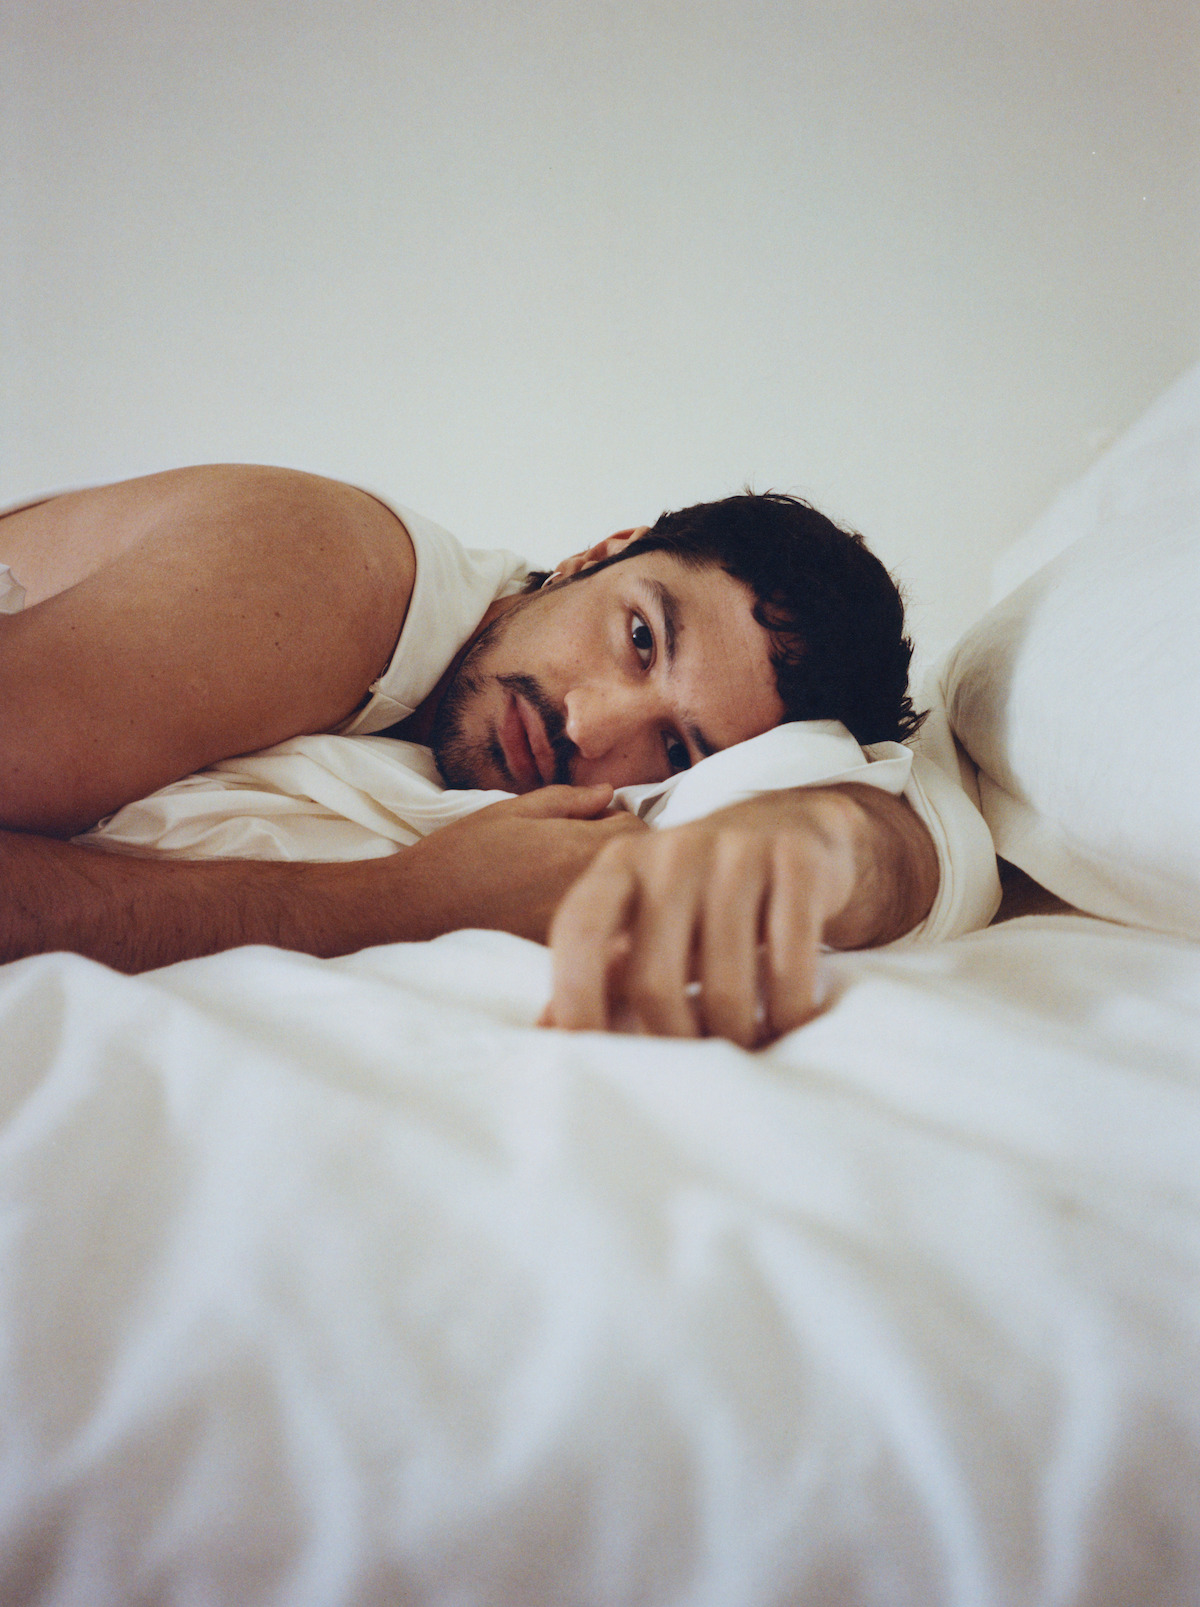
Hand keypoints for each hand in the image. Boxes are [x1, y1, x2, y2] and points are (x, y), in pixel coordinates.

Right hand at [401, 784, 647, 943]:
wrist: (417, 909)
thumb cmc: (459, 854)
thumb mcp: (511, 810)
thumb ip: (567, 800)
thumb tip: (608, 793)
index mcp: (576, 846)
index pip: (640, 831)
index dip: (623, 823)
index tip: (599, 825)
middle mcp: (586, 889)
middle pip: (641, 869)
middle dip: (626, 857)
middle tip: (587, 853)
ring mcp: (580, 925)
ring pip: (625, 903)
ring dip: (614, 890)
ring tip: (573, 883)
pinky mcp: (564, 953)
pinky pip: (602, 934)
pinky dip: (595, 922)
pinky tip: (560, 913)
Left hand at [541, 785, 935, 1046]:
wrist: (790, 823)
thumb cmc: (702, 892)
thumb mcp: (645, 920)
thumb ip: (600, 973)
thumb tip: (545, 1037)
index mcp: (620, 864)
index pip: (580, 931)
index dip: (575, 998)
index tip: (593, 1058)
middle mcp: (672, 849)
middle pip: (653, 978)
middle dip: (675, 1039)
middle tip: (698, 1062)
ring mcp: (737, 850)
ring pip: (727, 981)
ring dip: (739, 1033)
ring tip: (749, 1042)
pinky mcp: (797, 861)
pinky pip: (790, 961)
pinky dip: (792, 1010)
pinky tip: (793, 1020)